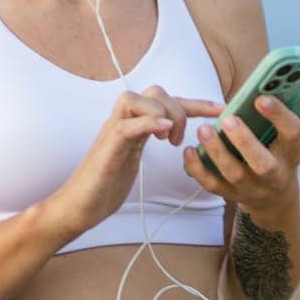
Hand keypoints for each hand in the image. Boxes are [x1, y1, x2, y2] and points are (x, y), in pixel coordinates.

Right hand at [46, 85, 225, 238]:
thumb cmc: (106, 185)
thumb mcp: (135, 158)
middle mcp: (123, 123)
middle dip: (179, 106)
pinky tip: (164, 132)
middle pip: (153, 91)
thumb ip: (150, 140)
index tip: (221, 108)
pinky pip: (126, 125)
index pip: (166, 102)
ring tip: (171, 139)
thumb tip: (177, 134)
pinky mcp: (106, 150)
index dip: (196, 102)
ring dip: (161, 113)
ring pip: (135, 99)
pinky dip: (147, 123)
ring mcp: (112, 133)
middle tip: (183, 138)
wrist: (78, 208)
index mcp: (133, 124)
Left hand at [183, 92, 299, 213]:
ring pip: (234, 174)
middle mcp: (274, 174)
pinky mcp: (231, 194)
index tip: (261, 98)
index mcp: (291, 153)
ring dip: (217, 152)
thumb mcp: (292, 136)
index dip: (279, 116)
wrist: (273, 196)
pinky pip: (212, 185)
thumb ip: (299, 111)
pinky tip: (189, 150)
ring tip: (203, 129)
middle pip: (262, 163)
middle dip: (244, 140)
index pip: (292, 134)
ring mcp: (252, 187)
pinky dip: (198, 169)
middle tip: (228, 118)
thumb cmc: (280, 154)